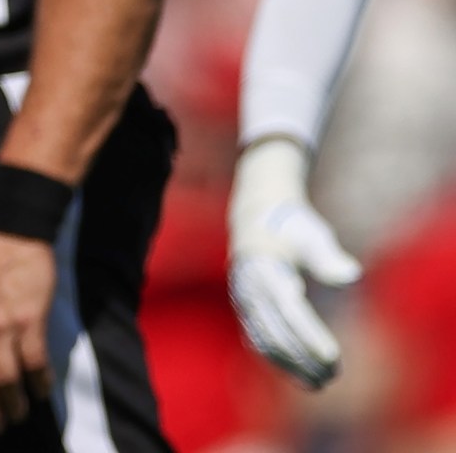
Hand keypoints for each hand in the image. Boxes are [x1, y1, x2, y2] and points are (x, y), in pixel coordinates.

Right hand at [229, 136, 360, 387]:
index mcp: (265, 268)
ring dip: (291, 364)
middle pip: (275, 332)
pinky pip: (259, 340)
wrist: (256, 213)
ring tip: (321, 383)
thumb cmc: (292, 225)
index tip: (333, 357)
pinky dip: (278, 361)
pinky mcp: (245, 308)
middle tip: (334, 375)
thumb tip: (351, 275)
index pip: (290, 312)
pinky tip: (301, 376)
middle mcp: (249, 287)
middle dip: (303, 357)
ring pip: (264, 341)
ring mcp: (244, 299)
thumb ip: (328, 257)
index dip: (310, 337)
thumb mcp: (311, 234)